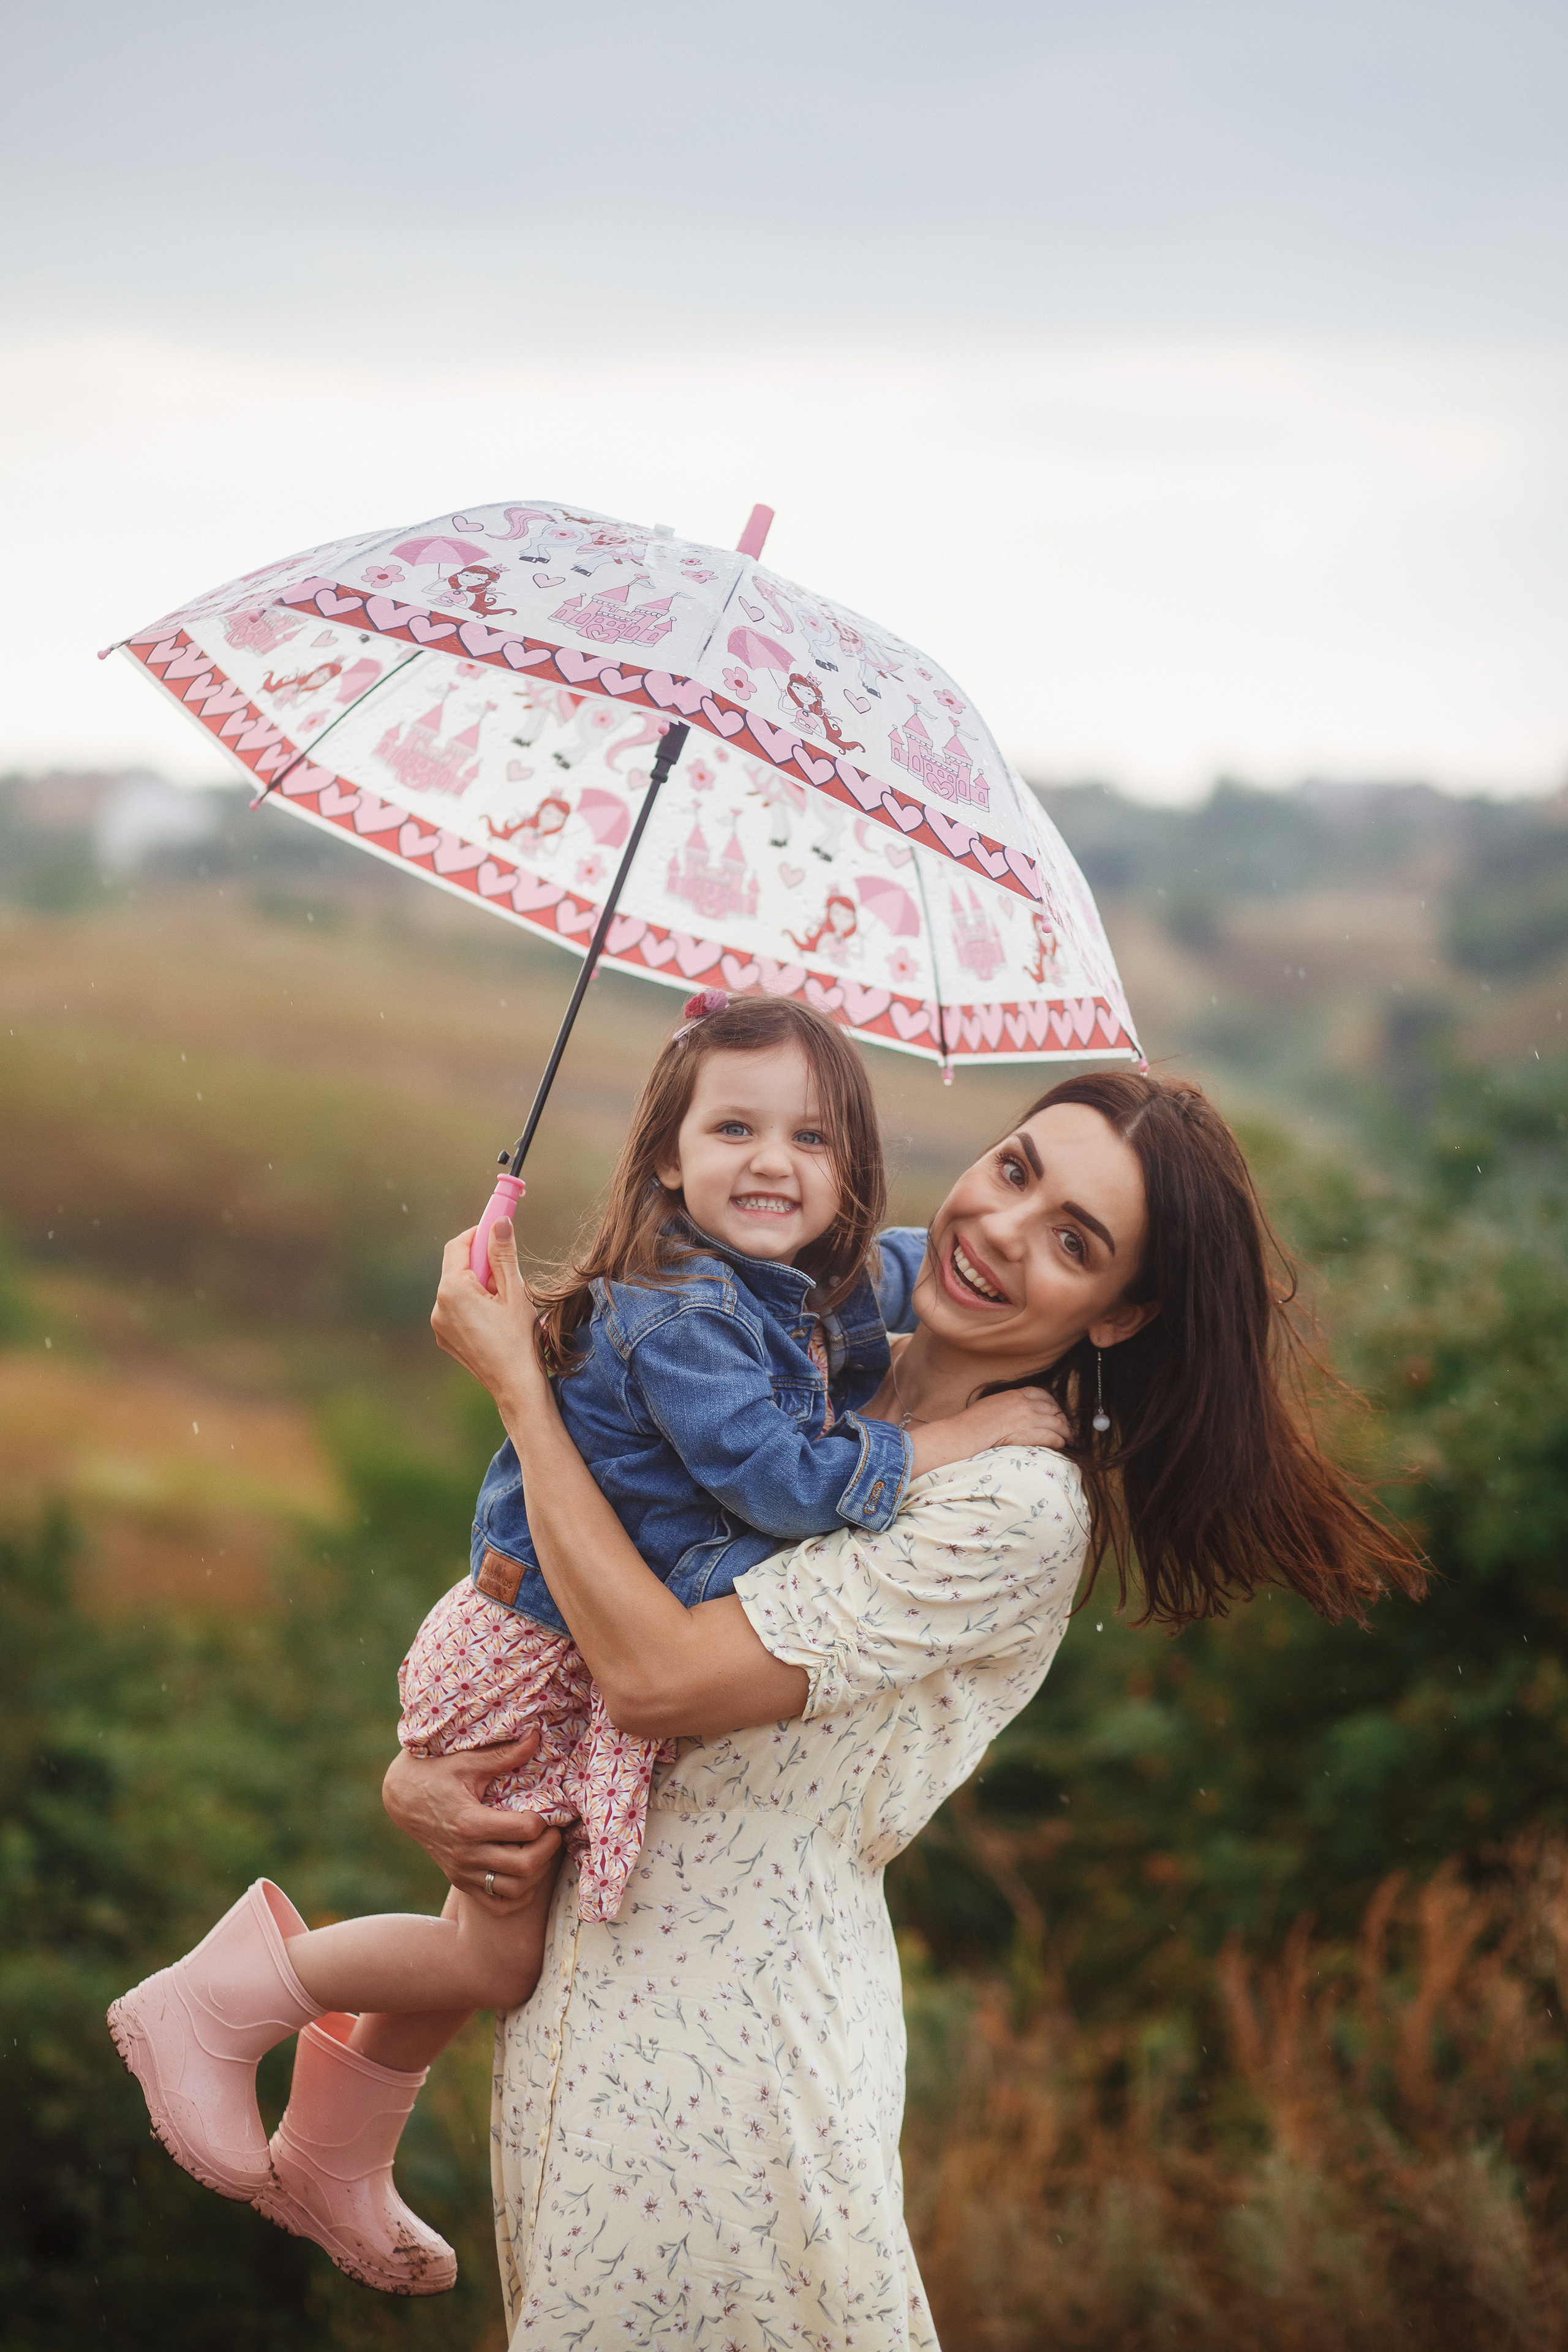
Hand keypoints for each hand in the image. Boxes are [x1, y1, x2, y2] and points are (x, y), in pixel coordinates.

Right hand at [382, 1733, 562, 1916]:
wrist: (403, 1799)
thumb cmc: (436, 1774)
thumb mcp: (467, 1761)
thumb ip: (503, 1755)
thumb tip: (536, 1737)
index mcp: (469, 1823)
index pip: (524, 1830)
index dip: (544, 1820)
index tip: (548, 1810)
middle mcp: (466, 1854)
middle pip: (524, 1866)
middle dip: (549, 1848)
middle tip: (554, 1831)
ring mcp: (462, 1872)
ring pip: (514, 1890)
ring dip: (537, 1872)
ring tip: (542, 1849)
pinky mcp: (460, 1881)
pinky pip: (497, 1905)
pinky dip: (518, 1895)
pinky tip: (526, 1873)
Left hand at [431, 1219, 544, 1413]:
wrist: (515, 1386)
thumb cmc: (519, 1339)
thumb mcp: (515, 1291)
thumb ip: (503, 1254)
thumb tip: (499, 1222)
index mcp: (452, 1290)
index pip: (458, 1246)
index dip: (478, 1233)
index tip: (496, 1226)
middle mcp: (438, 1306)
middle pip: (457, 1267)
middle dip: (482, 1262)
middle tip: (508, 1268)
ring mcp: (439, 1324)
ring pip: (458, 1289)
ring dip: (479, 1285)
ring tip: (505, 1302)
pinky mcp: (445, 1338)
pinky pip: (457, 1309)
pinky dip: (474, 1305)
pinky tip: (496, 1319)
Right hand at [954, 1385, 1071, 1452]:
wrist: (971, 1430)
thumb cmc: (974, 1420)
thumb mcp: (992, 1403)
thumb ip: (1007, 1404)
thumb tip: (1010, 1411)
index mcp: (1016, 1395)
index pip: (1042, 1394)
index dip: (1053, 1403)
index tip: (1056, 1410)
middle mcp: (1026, 1405)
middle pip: (1053, 1409)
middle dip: (1062, 1419)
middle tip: (1066, 1427)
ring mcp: (1030, 1419)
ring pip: (1057, 1423)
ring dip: (1065, 1432)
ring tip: (1068, 1438)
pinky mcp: (1031, 1434)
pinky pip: (1052, 1437)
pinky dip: (1059, 1441)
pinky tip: (1060, 1445)